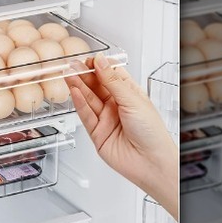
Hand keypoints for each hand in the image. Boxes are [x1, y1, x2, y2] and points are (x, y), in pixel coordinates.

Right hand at [66, 53, 178, 220]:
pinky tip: (74, 92)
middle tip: (73, 65)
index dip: (99, 66)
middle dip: (84, 75)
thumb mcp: (133, 100)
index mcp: (130, 94)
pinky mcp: (97, 133)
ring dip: (78, 86)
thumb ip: (112, 81)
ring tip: (69, 75)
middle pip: (96, 86)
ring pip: (88, 99)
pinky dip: (79, 102)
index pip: (110, 74)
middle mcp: (117, 106)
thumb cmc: (152, 134)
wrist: (151, 162)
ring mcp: (106, 119)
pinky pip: (85, 115)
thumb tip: (101, 62)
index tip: (89, 59)